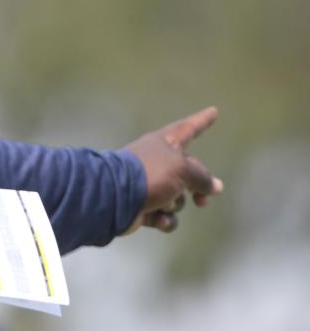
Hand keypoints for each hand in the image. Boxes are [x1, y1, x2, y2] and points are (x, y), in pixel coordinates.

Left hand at [124, 106, 223, 233]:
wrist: (114, 197)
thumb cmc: (150, 175)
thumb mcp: (182, 170)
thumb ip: (202, 176)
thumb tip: (215, 186)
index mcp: (164, 143)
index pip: (188, 128)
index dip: (202, 121)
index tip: (213, 111)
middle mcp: (157, 161)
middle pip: (189, 172)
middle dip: (197, 188)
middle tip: (201, 200)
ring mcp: (150, 184)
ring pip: (178, 197)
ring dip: (175, 204)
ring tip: (162, 202)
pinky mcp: (143, 205)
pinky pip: (166, 215)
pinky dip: (165, 219)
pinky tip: (157, 219)